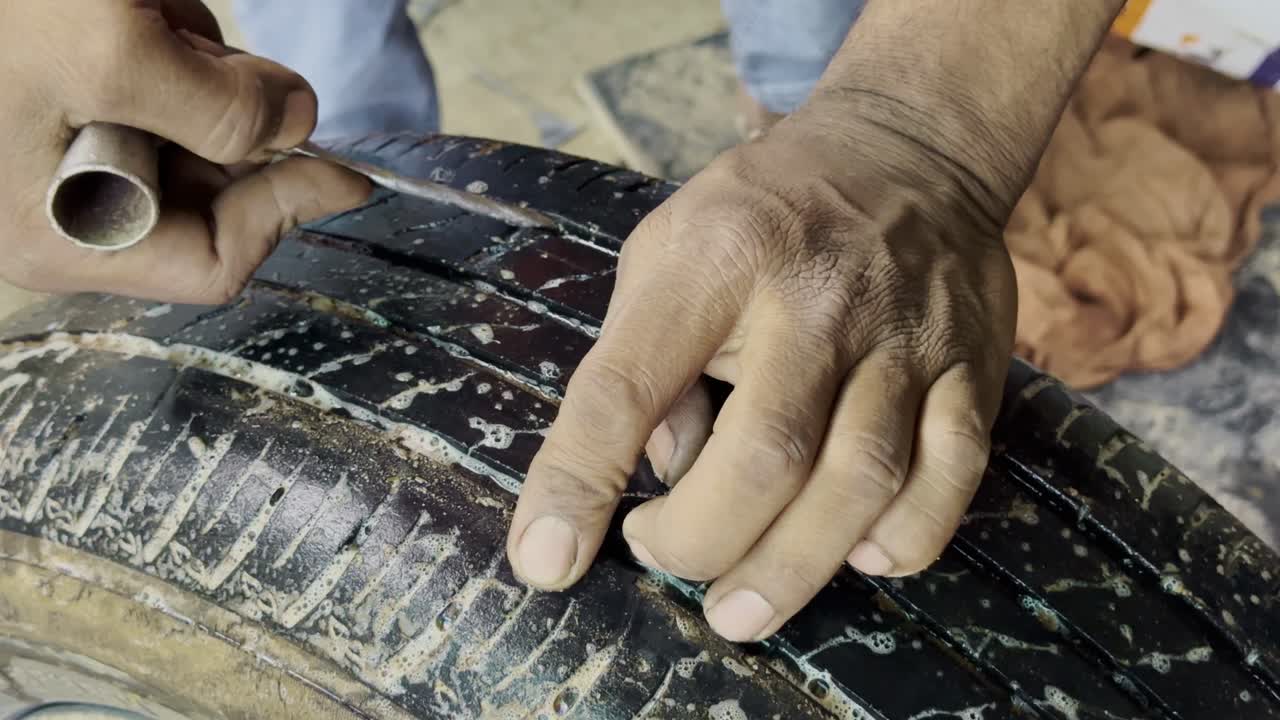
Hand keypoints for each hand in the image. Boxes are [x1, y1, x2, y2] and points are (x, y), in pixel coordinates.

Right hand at [0, 0, 367, 302]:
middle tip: (204, 54)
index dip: (285, 213)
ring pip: (200, 135)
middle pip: (216, 196)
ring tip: (150, 16)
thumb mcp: (110, 53)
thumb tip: (299, 124)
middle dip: (235, 124)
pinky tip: (142, 7)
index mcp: (67, 234)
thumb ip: (221, 109)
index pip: (213, 261)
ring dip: (204, 71)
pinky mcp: (84, 102)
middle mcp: (73, 210)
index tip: (344, 169)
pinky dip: (180, 44)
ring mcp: (77, 155)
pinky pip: (168, 88)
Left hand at [507, 96, 1018, 641]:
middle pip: (766, 454)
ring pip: (860, 479)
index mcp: (716, 260)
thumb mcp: (667, 253)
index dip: (579, 481)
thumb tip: (662, 476)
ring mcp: (904, 335)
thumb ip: (646, 360)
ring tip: (739, 610)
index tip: (546, 558)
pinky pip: (952, 473)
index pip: (629, 385)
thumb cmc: (762, 215)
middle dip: (701, 542)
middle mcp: (816, 298)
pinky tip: (857, 556)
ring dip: (791, 569)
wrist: (909, 151)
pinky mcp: (970, 365)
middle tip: (661, 559)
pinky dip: (903, 537)